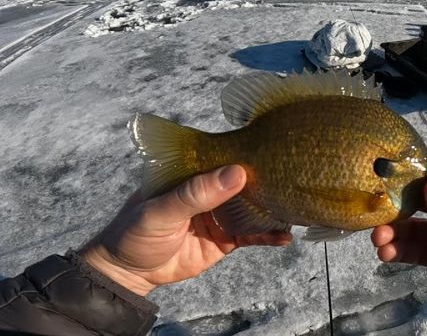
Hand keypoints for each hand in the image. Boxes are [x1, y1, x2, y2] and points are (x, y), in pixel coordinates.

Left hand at [81, 165, 291, 295]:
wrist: (128, 273)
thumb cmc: (134, 233)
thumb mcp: (161, 210)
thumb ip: (196, 194)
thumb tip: (237, 173)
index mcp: (192, 172)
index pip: (223, 156)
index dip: (246, 152)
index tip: (273, 151)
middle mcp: (209, 190)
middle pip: (244, 181)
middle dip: (268, 180)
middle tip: (294, 178)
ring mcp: (220, 214)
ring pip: (253, 207)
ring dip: (274, 207)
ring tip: (298, 207)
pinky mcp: (226, 238)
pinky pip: (253, 235)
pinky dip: (270, 235)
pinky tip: (286, 236)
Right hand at [371, 152, 426, 309]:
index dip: (415, 168)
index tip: (383, 170)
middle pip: (425, 200)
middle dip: (398, 205)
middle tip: (373, 213)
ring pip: (420, 228)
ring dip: (397, 231)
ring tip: (377, 241)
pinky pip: (425, 252)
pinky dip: (405, 252)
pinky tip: (388, 254)